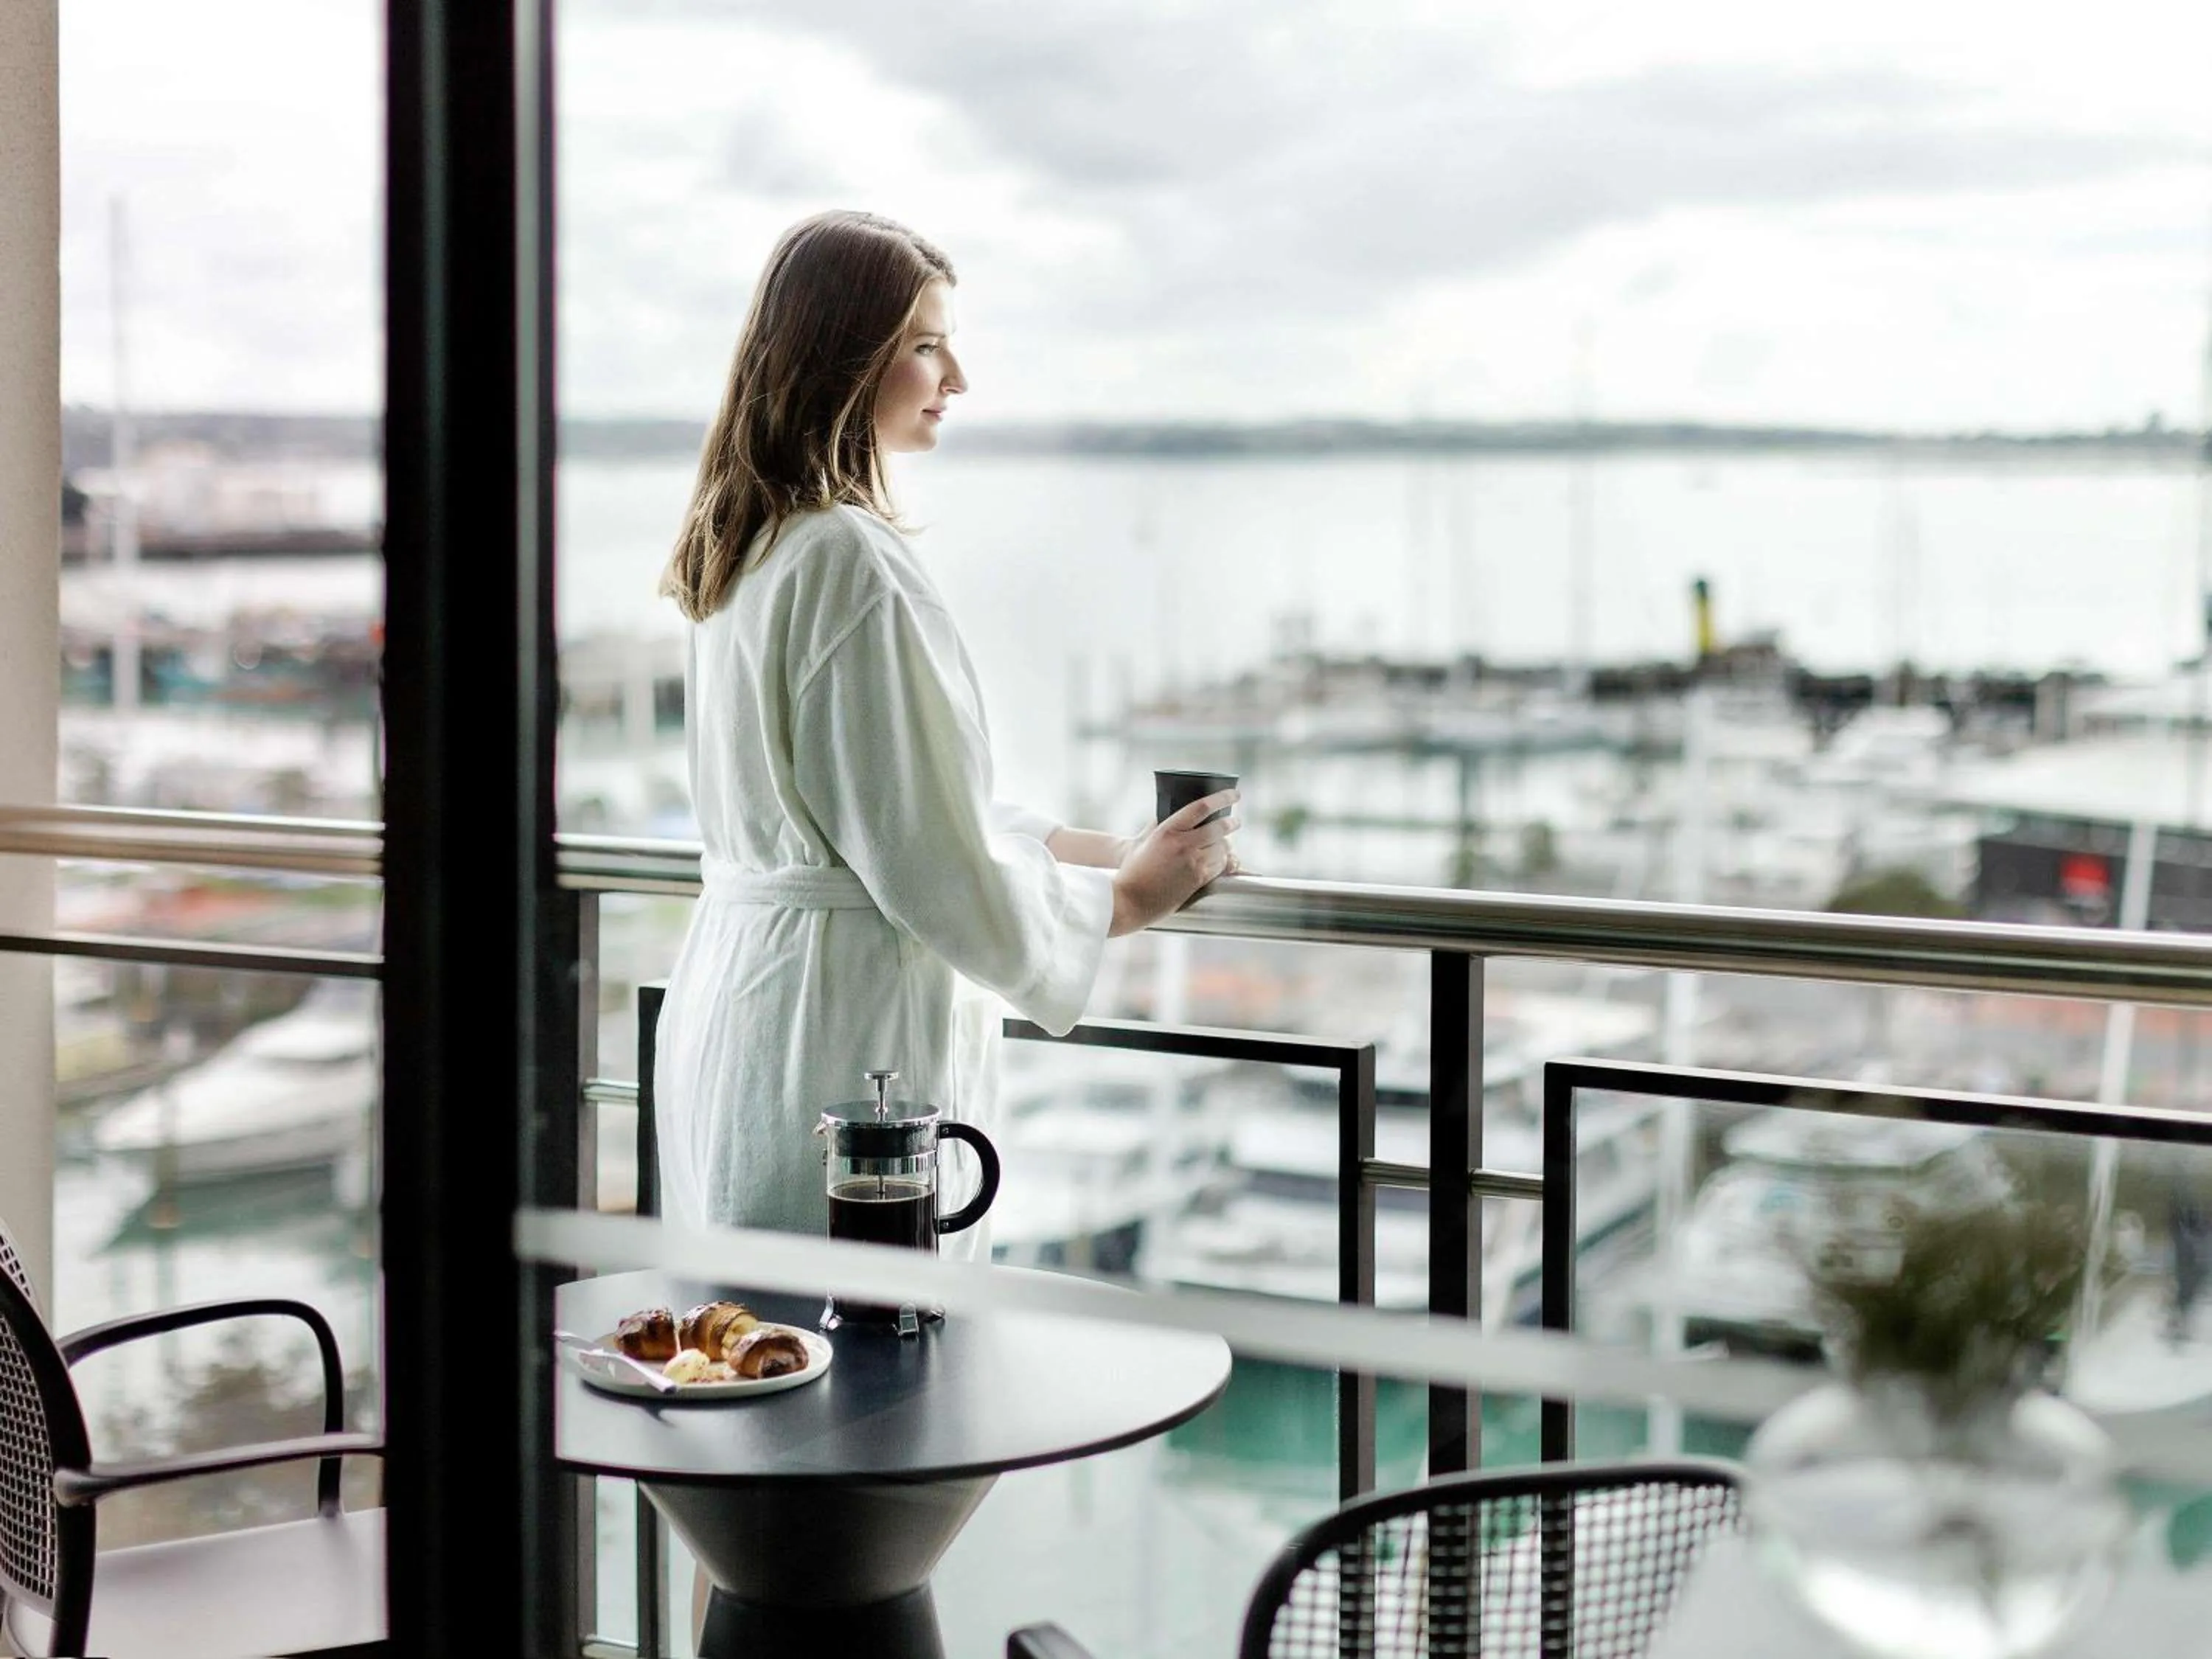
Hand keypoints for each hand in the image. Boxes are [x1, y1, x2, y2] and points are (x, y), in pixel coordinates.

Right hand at [1109, 789, 1238, 936]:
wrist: (1130, 900)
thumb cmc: (1132, 871)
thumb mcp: (1142, 841)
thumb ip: (1156, 825)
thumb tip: (1167, 813)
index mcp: (1167, 831)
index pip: (1202, 807)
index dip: (1222, 798)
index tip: (1234, 794)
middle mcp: (1182, 845)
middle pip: (1219, 828)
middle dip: (1231, 823)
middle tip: (1235, 821)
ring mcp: (1192, 863)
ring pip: (1222, 849)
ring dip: (1226, 845)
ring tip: (1225, 843)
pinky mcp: (1197, 881)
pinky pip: (1219, 866)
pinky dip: (1222, 861)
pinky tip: (1220, 860)